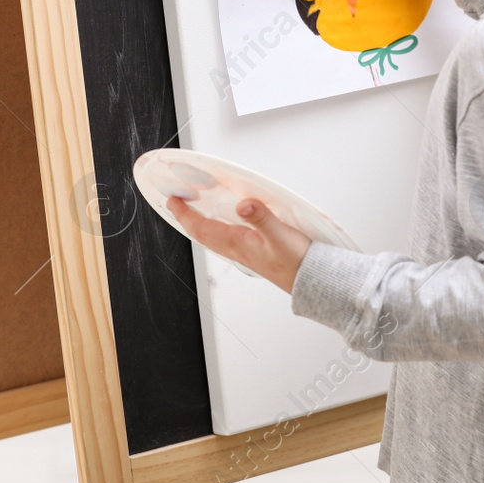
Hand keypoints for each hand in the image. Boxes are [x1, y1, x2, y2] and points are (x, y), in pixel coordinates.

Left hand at [167, 196, 310, 292]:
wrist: (310, 282)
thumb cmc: (296, 262)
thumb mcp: (280, 235)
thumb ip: (261, 218)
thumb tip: (242, 205)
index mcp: (237, 243)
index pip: (202, 228)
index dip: (185, 214)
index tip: (173, 201)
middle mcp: (236, 249)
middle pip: (202, 234)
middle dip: (187, 219)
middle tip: (177, 204)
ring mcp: (244, 253)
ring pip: (213, 238)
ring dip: (200, 225)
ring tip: (194, 212)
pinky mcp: (254, 253)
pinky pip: (226, 240)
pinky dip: (217, 229)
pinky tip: (224, 224)